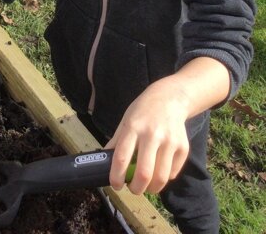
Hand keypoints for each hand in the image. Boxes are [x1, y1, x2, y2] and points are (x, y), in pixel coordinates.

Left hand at [106, 76, 191, 194]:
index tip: (115, 185)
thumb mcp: (126, 120)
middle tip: (132, 189)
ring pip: (161, 177)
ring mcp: (170, 141)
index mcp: (133, 126)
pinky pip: (173, 173)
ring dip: (151, 189)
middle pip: (144, 173)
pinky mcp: (183, 147)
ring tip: (146, 186)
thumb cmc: (143, 111)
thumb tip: (103, 161)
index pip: (121, 157)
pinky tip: (159, 172)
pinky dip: (165, 178)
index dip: (116, 176)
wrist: (170, 98)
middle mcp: (152, 134)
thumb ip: (116, 141)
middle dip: (136, 188)